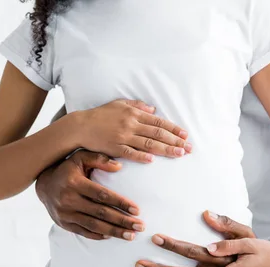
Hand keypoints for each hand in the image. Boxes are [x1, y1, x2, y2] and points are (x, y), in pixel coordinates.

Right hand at [36, 150, 143, 240]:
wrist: (44, 185)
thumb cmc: (68, 169)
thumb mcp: (80, 157)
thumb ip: (99, 159)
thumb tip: (119, 166)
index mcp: (74, 183)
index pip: (102, 195)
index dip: (120, 203)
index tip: (137, 210)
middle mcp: (68, 200)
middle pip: (100, 213)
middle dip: (122, 221)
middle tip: (140, 226)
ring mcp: (65, 214)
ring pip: (94, 226)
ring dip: (114, 232)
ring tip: (131, 236)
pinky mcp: (63, 224)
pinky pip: (83, 232)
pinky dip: (98, 236)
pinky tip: (112, 236)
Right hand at [73, 100, 191, 162]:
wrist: (81, 125)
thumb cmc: (100, 115)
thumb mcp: (119, 104)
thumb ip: (137, 105)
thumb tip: (153, 110)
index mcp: (134, 114)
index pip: (158, 122)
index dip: (173, 129)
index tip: (185, 135)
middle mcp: (131, 124)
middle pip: (157, 133)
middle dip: (175, 141)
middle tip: (188, 148)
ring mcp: (123, 136)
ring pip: (148, 143)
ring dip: (165, 149)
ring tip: (178, 154)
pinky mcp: (114, 147)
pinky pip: (130, 153)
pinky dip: (141, 156)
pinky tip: (152, 160)